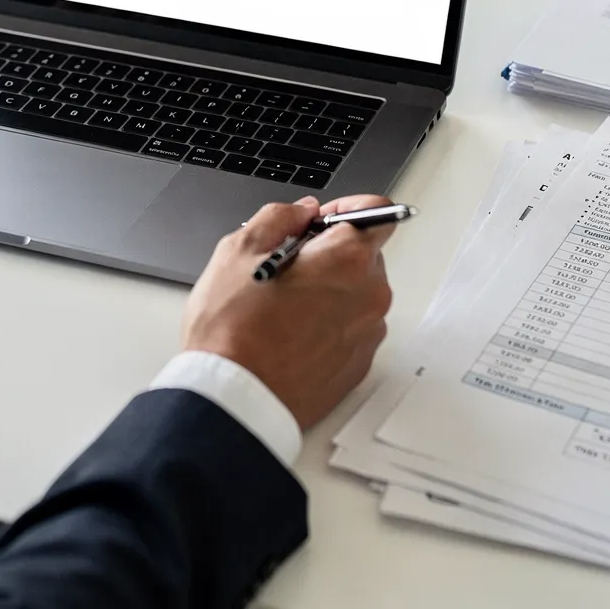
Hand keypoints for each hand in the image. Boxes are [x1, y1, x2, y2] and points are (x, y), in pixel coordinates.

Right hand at [181, 194, 396, 430]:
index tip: (316, 223)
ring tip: (284, 308)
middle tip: (285, 268)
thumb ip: (279, 217)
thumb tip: (302, 212)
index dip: (343, 210)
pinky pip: (352, 330)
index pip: (376, 211)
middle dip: (331, 254)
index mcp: (347, 259)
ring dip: (331, 291)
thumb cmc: (233, 329)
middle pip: (364, 255)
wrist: (236, 399)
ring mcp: (368, 334)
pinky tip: (292, 336)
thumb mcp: (239, 250)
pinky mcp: (359, 366)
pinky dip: (330, 325)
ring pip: (357, 294)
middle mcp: (370, 295)